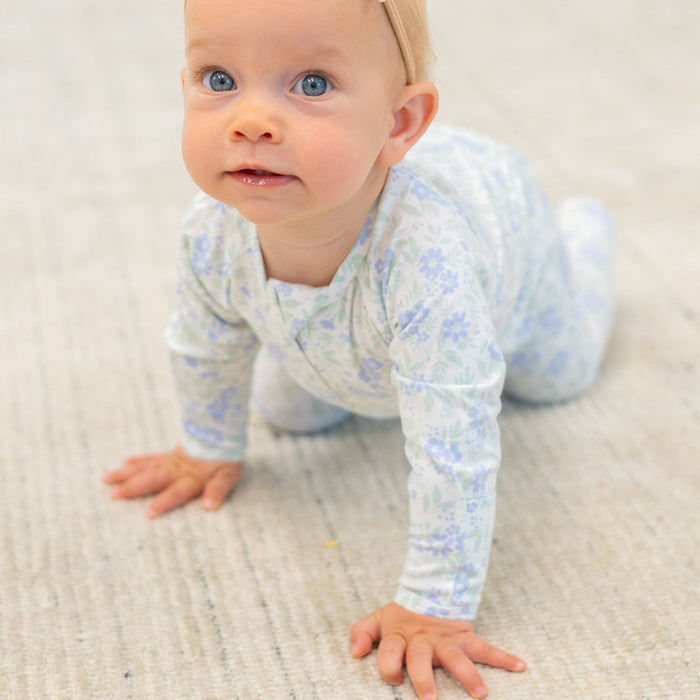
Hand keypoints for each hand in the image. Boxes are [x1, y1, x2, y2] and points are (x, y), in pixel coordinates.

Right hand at [103, 445, 242, 517]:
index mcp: (192, 478)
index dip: (164, 502)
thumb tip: (209, 506)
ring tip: (107, 479)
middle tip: (113, 496)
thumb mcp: (228, 476)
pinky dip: (138, 460)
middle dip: (134, 487)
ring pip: (146, 467)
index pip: (176, 492)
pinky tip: (126, 462)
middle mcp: (177, 469)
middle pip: (153, 478)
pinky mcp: (170, 454)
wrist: (223, 433)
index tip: (147, 514)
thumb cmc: (226, 459)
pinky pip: (151, 457)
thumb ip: (218, 490)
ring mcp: (171, 460)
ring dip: (127, 473)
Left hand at [350, 602, 525, 699]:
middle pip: (421, 658)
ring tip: (481, 694)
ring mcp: (446, 639)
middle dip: (424, 678)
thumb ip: (362, 632)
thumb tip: (355, 653)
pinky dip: (503, 657)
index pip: (390, 652)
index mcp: (401, 637)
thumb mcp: (378, 619)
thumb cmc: (402, 616)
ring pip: (456, 656)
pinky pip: (485, 647)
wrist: (429, 591)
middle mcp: (424, 640)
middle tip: (429, 699)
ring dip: (468, 675)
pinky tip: (520, 666)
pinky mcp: (465, 637)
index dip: (388, 665)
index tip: (394, 677)